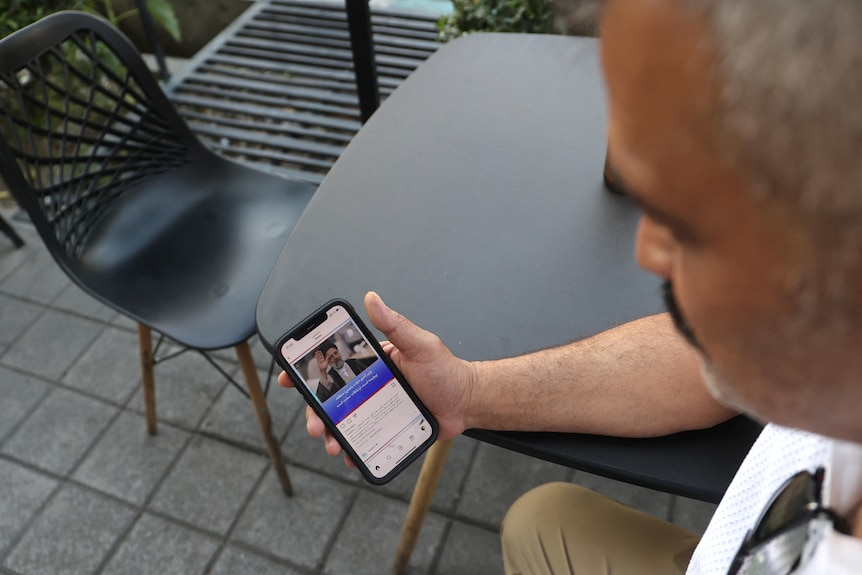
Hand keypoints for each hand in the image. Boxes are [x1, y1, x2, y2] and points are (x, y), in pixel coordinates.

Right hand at [278, 291, 475, 465]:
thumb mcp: (419, 345)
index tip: (289, 377)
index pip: (334, 363)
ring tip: (333, 446)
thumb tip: (372, 299)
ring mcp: (377, 408)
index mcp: (373, 363)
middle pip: (332, 398)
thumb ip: (395, 324)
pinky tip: (351, 456)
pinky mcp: (387, 429)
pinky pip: (364, 440)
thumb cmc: (446, 372)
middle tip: (314, 425)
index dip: (308, 369)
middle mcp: (370, 385)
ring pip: (344, 422)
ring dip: (332, 435)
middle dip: (316, 412)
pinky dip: (353, 450)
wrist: (467, 403)